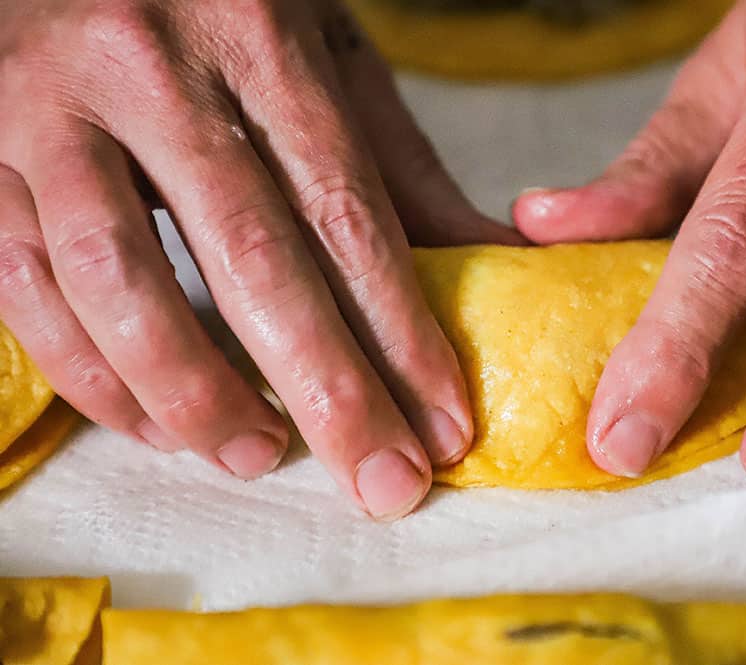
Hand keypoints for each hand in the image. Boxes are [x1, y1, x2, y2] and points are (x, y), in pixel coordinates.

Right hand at [0, 0, 521, 518]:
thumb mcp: (323, 59)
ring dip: (197, 393)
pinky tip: (156, 422)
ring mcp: (50, 110)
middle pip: (252, 256)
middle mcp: (149, 68)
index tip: (443, 424)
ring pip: (116, 280)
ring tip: (261, 456)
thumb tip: (493, 262)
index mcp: (257, 38)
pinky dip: (93, 374)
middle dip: (329, 390)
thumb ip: (396, 166)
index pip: (344, 210)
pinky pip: (25, 284)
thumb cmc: (216, 10)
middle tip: (383, 480)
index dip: (400, 333)